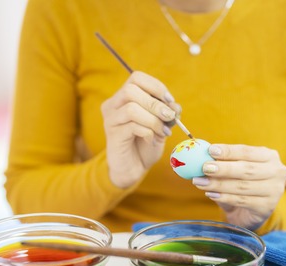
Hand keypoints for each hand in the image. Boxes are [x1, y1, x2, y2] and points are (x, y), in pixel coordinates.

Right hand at [101, 71, 180, 187]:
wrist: (133, 168)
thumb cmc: (146, 144)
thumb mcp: (161, 125)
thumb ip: (168, 113)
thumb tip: (175, 106)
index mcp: (123, 97)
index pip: (137, 77)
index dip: (156, 86)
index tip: (170, 101)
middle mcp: (113, 105)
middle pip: (131, 90)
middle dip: (155, 103)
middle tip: (169, 117)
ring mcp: (110, 120)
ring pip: (131, 108)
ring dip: (153, 120)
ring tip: (163, 132)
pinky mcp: (112, 135)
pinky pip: (132, 126)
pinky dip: (148, 132)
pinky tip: (153, 140)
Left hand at [192, 144, 285, 229]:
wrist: (249, 211)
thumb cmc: (240, 184)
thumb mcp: (235, 170)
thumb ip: (223, 163)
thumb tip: (202, 156)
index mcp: (269, 156)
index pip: (247, 151)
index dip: (229, 151)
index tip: (210, 150)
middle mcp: (277, 171)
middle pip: (247, 169)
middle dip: (223, 168)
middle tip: (204, 167)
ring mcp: (275, 190)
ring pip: (242, 186)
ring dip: (219, 184)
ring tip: (201, 182)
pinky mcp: (267, 207)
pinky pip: (242, 201)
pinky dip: (224, 197)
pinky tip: (211, 194)